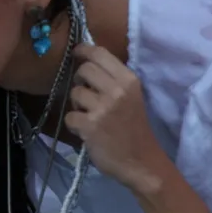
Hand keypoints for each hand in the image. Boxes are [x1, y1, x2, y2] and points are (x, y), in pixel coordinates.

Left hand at [63, 44, 171, 195]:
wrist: (141, 162)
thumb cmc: (134, 129)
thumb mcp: (132, 97)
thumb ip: (113, 81)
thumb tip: (87, 62)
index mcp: (129, 80)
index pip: (100, 54)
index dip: (84, 50)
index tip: (76, 52)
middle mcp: (117, 90)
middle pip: (84, 70)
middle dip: (80, 80)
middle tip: (86, 94)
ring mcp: (103, 108)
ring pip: (75, 92)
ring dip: (77, 104)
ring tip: (89, 115)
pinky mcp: (90, 126)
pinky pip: (70, 116)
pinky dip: (74, 124)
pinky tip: (86, 130)